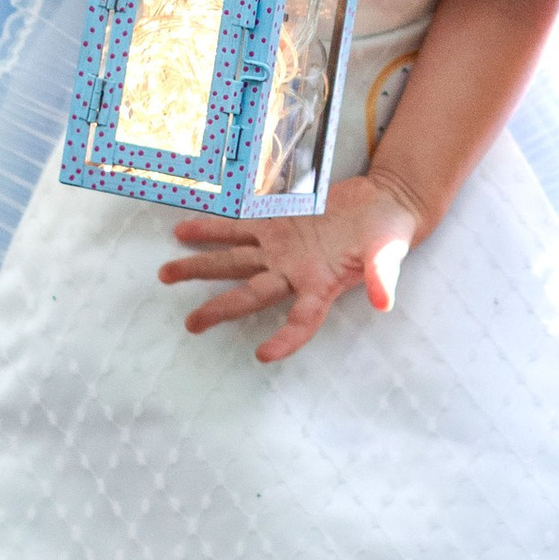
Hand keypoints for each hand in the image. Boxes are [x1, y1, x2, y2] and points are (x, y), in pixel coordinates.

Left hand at [157, 173, 429, 364]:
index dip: (285, 340)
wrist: (383, 203)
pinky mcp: (279, 220)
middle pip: (249, 293)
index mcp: (320, 287)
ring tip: (167, 272)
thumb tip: (384, 302)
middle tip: (190, 324)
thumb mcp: (391, 253)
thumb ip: (384, 276)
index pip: (301, 322)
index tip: (263, 355)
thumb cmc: (389, 234)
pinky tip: (184, 229)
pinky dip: (214, 226)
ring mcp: (281, 247)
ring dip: (202, 264)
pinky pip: (240, 225)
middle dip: (219, 308)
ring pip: (234, 258)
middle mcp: (293, 272)